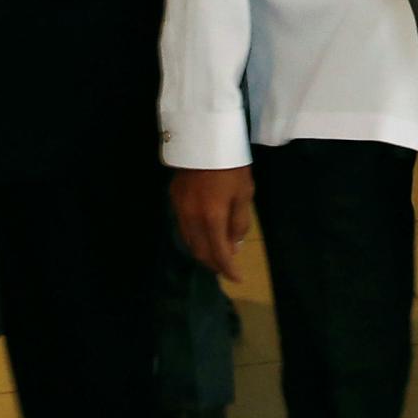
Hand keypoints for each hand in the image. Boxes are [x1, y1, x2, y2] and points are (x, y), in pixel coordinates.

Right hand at [172, 165, 254, 282]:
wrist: (205, 139)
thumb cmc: (232, 166)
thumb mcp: (244, 194)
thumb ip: (239, 223)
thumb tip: (234, 246)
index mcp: (212, 218)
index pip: (219, 253)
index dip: (228, 269)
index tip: (237, 278)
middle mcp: (191, 218)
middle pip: (200, 252)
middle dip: (214, 264)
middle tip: (227, 269)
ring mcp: (179, 209)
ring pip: (189, 241)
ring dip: (203, 252)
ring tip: (217, 256)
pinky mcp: (173, 199)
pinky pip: (183, 227)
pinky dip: (194, 238)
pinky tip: (204, 236)